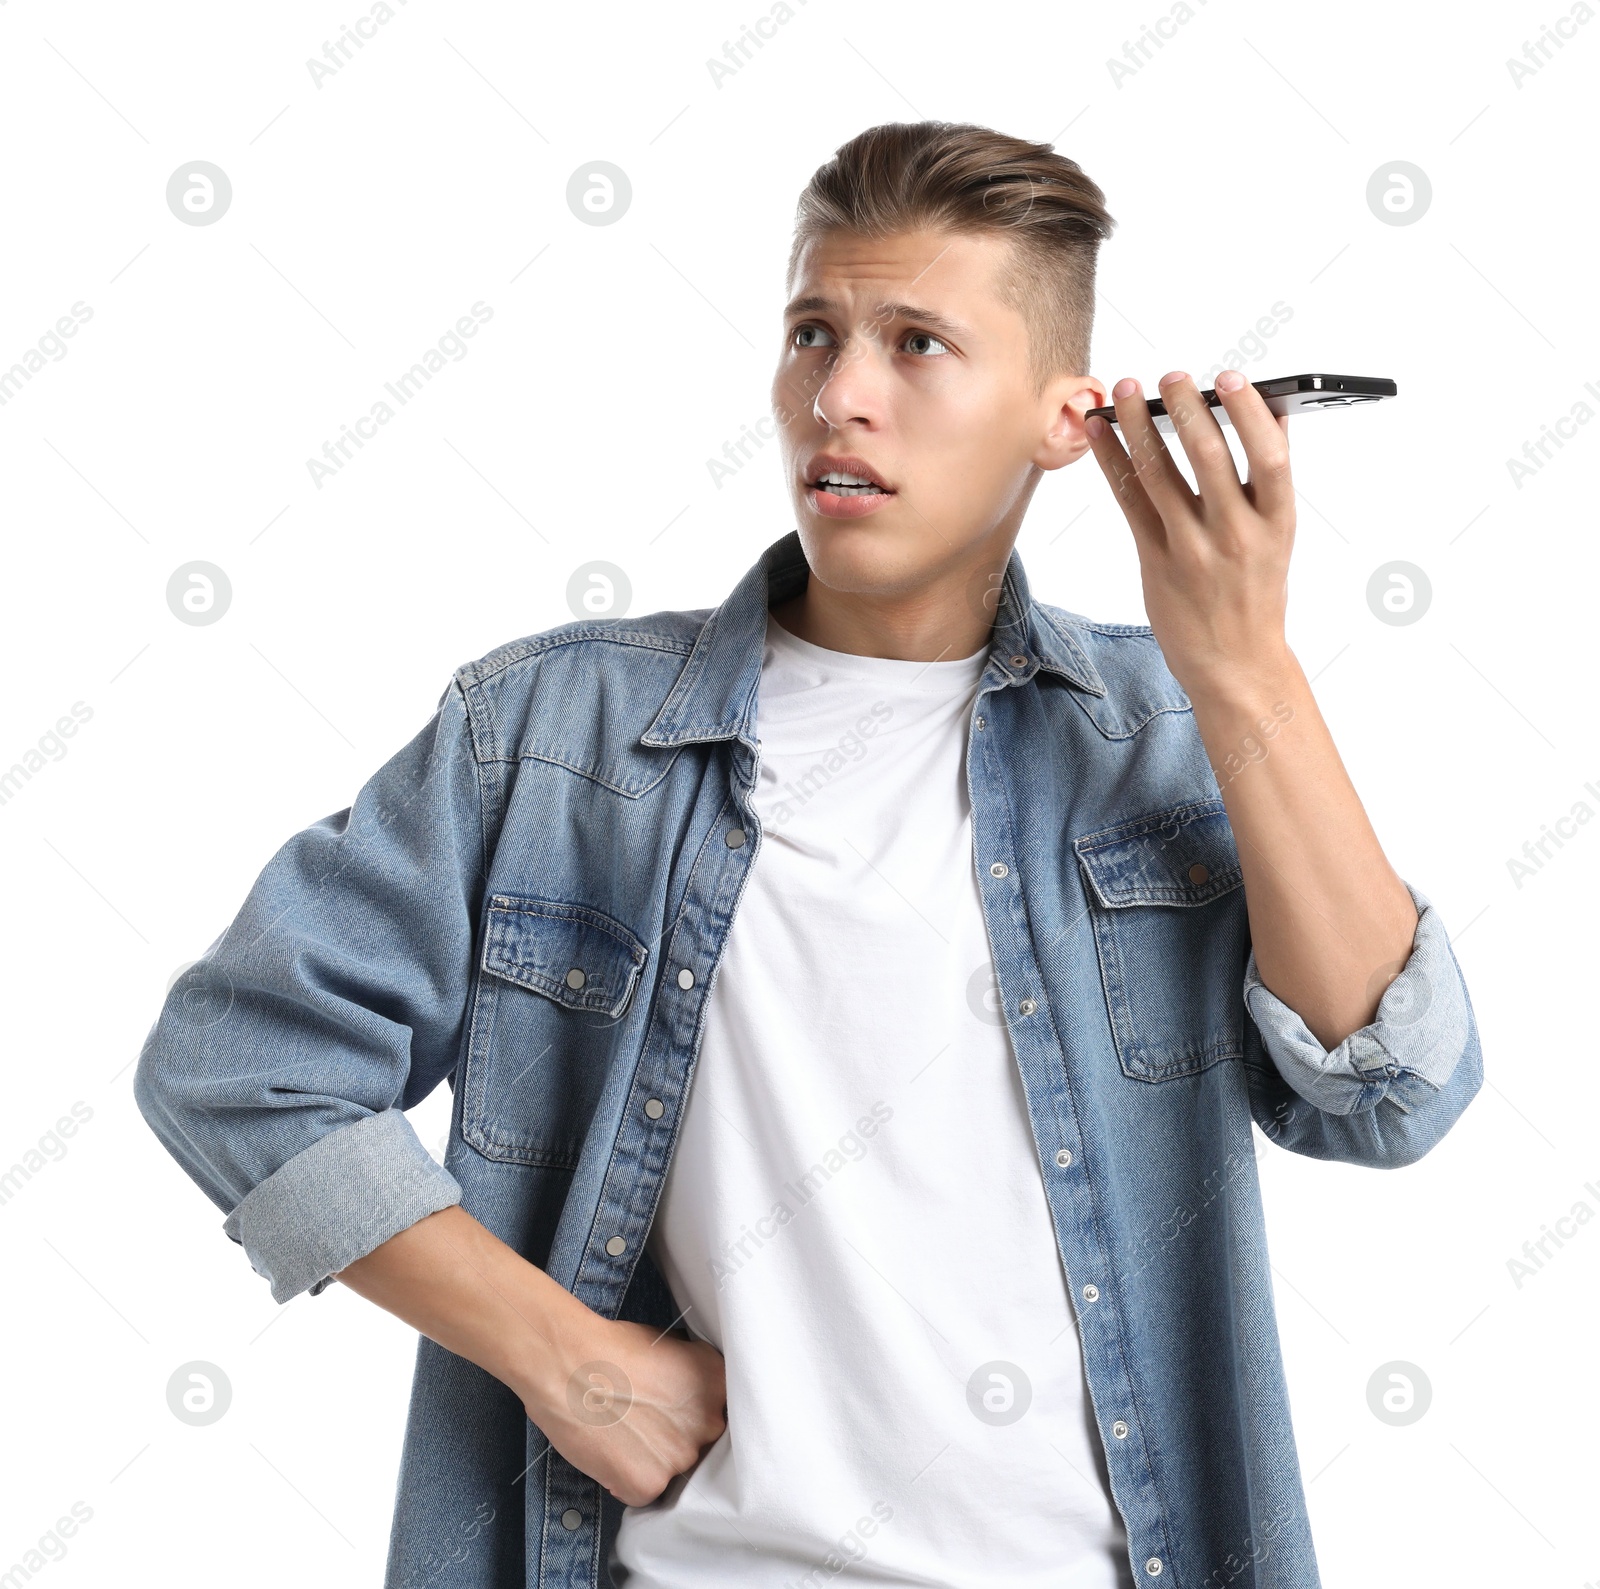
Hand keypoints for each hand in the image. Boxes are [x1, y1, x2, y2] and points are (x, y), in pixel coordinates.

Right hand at [522, 1314, 727, 1506]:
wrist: (568, 1364)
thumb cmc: (609, 1347)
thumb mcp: (668, 1346)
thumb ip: (690, 1376)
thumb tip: (690, 1395)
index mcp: (718, 1384)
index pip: (720, 1412)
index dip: (695, 1416)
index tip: (677, 1415)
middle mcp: (709, 1423)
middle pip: (700, 1445)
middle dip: (675, 1439)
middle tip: (643, 1424)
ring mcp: (680, 1457)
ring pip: (672, 1472)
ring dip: (651, 1461)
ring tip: (621, 1434)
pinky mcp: (649, 1484)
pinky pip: (644, 1494)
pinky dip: (626, 1482)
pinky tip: (610, 1453)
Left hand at [1083, 369, 1294, 699]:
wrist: (1234, 664)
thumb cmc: (1256, 592)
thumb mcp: (1278, 537)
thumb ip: (1269, 480)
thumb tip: (1269, 413)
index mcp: (1278, 523)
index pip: (1270, 457)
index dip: (1250, 413)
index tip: (1232, 377)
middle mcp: (1236, 535)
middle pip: (1208, 458)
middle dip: (1187, 408)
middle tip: (1171, 375)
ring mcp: (1192, 550)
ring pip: (1160, 475)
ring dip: (1138, 425)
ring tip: (1124, 390)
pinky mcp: (1155, 562)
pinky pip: (1129, 501)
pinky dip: (1112, 461)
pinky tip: (1101, 432)